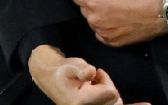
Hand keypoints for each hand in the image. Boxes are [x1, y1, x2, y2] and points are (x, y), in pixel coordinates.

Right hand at [28, 45, 144, 104]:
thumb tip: (90, 73)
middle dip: (107, 86)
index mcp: (81, 102)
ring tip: (94, 85)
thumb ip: (80, 69)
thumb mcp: (69, 66)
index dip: (104, 80)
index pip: (109, 92)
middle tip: (94, 79)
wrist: (52, 78)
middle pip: (114, 99)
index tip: (91, 74)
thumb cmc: (62, 71)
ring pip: (115, 102)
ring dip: (109, 92)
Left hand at [71, 0, 163, 46]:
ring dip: (100, 16)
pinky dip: (107, 28)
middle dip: (93, 2)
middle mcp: (93, 19)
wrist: (161, 10)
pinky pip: (102, 34)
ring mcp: (102, 32)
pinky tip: (120, 21)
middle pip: (84, 8)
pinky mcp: (112, 43)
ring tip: (119, 9)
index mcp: (92, 0)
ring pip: (93, 21)